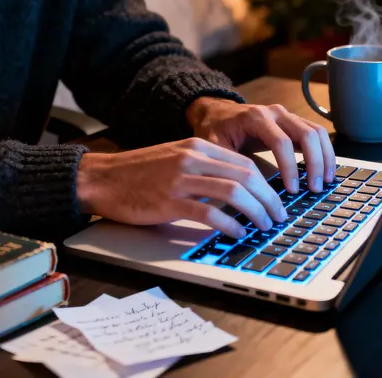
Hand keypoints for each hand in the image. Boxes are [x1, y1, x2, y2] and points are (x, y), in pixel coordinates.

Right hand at [76, 138, 287, 239]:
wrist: (103, 178)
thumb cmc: (139, 173)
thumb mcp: (175, 161)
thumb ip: (204, 170)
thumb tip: (238, 190)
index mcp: (196, 147)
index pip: (244, 162)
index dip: (268, 184)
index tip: (277, 201)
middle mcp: (192, 158)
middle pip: (246, 175)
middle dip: (269, 199)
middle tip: (278, 217)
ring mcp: (180, 179)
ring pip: (233, 192)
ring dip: (255, 212)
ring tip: (263, 227)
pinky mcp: (169, 201)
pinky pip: (209, 212)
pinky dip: (229, 225)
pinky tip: (236, 233)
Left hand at [185, 97, 335, 193]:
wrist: (216, 112)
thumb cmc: (215, 130)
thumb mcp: (213, 146)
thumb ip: (227, 166)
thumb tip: (242, 195)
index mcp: (256, 117)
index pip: (282, 142)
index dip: (290, 168)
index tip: (293, 191)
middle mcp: (275, 113)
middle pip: (306, 134)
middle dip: (315, 163)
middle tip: (315, 189)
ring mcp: (286, 116)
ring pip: (316, 132)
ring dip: (325, 157)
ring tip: (325, 182)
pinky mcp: (293, 122)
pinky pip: (316, 133)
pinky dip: (325, 151)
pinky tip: (325, 172)